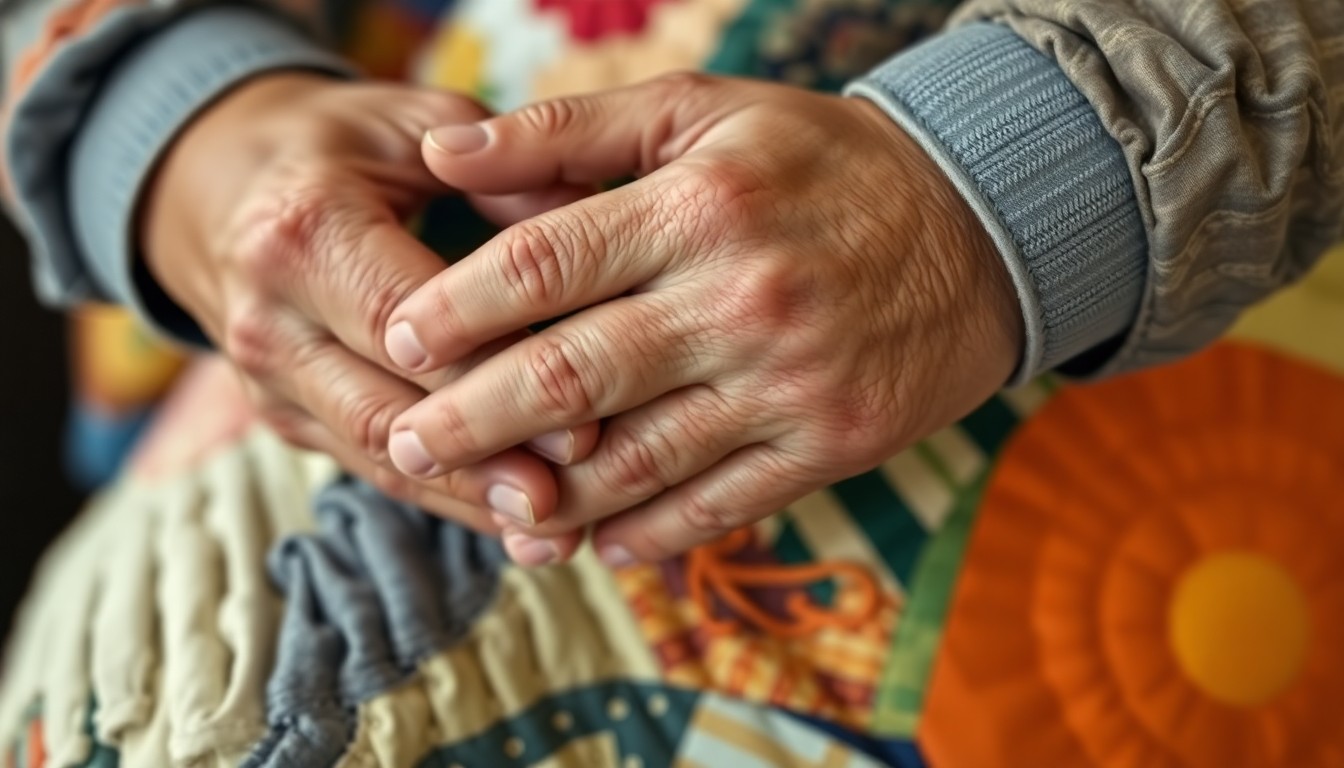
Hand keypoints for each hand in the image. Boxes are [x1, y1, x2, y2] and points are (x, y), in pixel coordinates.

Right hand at [141, 73, 598, 529]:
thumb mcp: (414, 123)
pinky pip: (371, 471)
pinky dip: (446, 501)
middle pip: (385, 411)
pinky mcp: (286, 418)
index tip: (578, 422)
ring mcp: (270, 380)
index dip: (489, 379)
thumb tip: (596, 224)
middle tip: (575, 498)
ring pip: (377, 458)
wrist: (215, 185)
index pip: (402, 324)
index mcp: (304, 231)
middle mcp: (272, 319)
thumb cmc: (337, 146)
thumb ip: (505, 171)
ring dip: (470, 502)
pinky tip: (518, 530)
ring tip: (559, 535)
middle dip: (484, 463)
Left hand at [384, 74, 1023, 563]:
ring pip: (637, 461)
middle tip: (407, 445)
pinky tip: (594, 542)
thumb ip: (568, 131)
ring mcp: (788, 384)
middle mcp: (741, 299)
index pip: (544, 263)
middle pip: (572, 375)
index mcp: (701, 205)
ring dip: (548, 497)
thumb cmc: (817, 165)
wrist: (976, 228)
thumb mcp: (702, 114)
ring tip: (485, 508)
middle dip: (471, 419)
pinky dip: (647, 533)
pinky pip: (717, 506)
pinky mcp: (828, 445)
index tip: (397, 341)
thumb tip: (444, 155)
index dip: (456, 309)